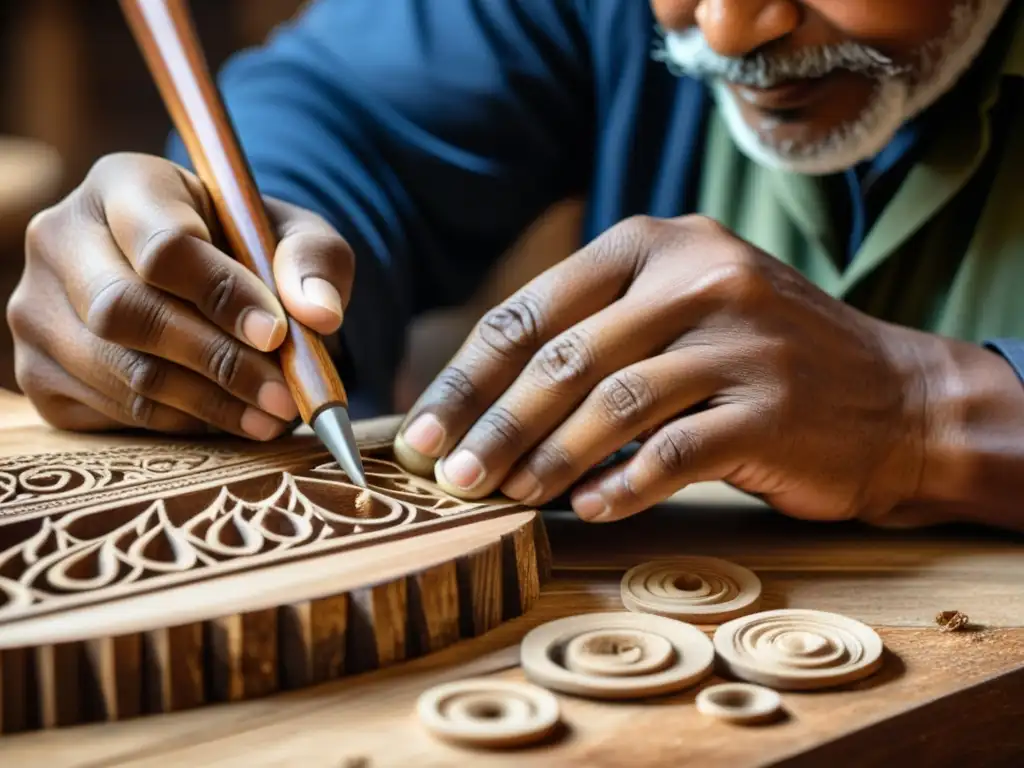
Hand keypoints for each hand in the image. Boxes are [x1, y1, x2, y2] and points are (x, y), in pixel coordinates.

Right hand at [7, 153, 353, 439]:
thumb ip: (314, 262)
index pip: (162, 245)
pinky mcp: (38, 371)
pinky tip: (226, 417)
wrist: (203, 284)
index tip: (277, 334)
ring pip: (119, 370)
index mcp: (125, 183)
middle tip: (282, 397)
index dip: (223, 296)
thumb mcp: (295, 237)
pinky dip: (179, 424)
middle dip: (216, 361)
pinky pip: (110, 411)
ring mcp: (37, 307)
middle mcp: (61, 238)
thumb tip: (320, 314)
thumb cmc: (249, 251)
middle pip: (126, 312)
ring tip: (271, 417)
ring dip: (207, 404)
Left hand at [395, 214, 930, 523]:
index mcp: (656, 244)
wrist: (895, 396)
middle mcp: (698, 277)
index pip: (532, 311)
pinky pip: (674, 452)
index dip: (467, 377)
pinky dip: (621, 485)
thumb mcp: (680, 310)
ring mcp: (740, 339)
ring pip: (612, 404)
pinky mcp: (772, 406)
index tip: (423, 432)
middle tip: (450, 477)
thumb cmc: (760, 359)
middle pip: (564, 358)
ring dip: (547, 459)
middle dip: (493, 425)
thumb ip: (594, 333)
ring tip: (507, 497)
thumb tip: (481, 403)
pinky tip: (588, 509)